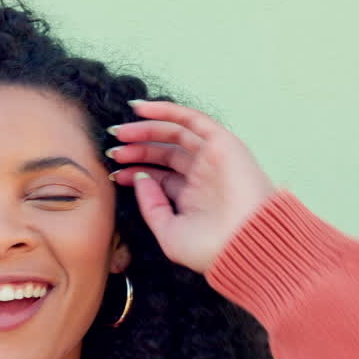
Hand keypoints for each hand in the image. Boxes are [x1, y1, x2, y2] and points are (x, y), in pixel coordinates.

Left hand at [108, 100, 276, 273]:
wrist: (245, 244)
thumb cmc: (210, 249)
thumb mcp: (169, 232)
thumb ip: (151, 205)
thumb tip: (139, 178)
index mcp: (193, 199)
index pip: (160, 177)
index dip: (134, 172)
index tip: (113, 173)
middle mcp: (204, 176)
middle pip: (165, 154)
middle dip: (137, 149)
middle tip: (113, 149)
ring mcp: (214, 158)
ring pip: (176, 134)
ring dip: (147, 129)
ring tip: (120, 132)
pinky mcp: (223, 144)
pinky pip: (193, 119)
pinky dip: (166, 110)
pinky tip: (139, 110)